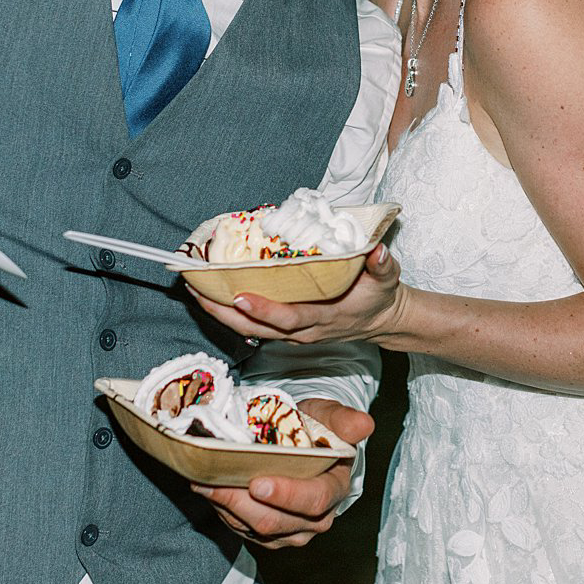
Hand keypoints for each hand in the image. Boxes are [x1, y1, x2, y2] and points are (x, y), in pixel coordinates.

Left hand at [188, 245, 408, 346]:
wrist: (382, 320)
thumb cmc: (381, 296)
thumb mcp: (387, 278)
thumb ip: (382, 264)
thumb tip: (377, 250)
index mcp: (325, 317)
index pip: (289, 318)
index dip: (264, 310)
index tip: (239, 295)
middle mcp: (305, 329)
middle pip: (257, 328)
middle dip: (224, 313)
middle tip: (197, 291)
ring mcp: (295, 333)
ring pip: (251, 329)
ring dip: (221, 313)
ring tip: (195, 291)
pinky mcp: (288, 330)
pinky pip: (255, 325)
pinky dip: (232, 313)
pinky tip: (214, 297)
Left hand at [190, 399, 375, 548]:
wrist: (303, 448)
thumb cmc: (317, 431)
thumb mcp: (330, 417)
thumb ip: (344, 420)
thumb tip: (363, 424)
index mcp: (335, 490)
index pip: (313, 500)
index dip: (285, 494)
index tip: (257, 483)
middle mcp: (315, 519)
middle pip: (276, 521)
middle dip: (241, 502)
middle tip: (213, 481)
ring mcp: (290, 532)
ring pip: (254, 529)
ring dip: (225, 506)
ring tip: (203, 481)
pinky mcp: (268, 537)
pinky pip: (242, 530)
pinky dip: (222, 510)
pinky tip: (207, 489)